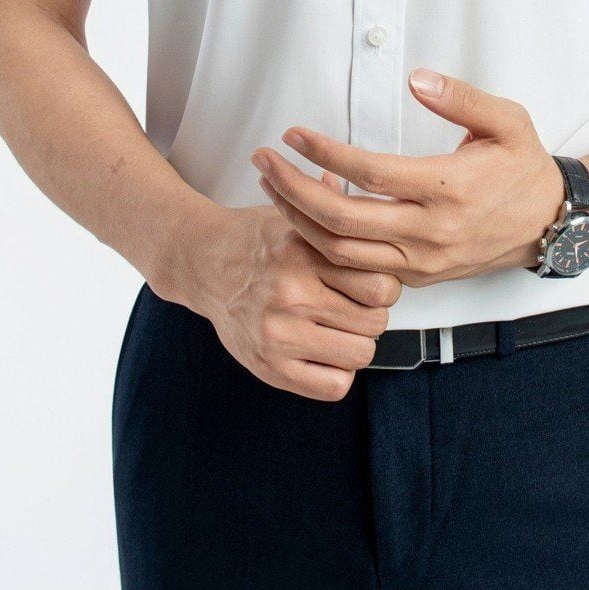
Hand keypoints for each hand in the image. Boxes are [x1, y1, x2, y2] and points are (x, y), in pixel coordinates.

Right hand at [173, 190, 402, 399]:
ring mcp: (279, 334)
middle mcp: (291, 294)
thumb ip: (333, 215)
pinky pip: (334, 387)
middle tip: (356, 307)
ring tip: (339, 329)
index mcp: (303, 254)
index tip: (374, 284)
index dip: (386, 286)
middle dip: (373, 315)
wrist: (202, 264)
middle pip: (376, 321)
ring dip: (356, 344)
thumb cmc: (253, 242)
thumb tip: (368, 203)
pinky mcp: (269, 367)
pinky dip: (338, 374)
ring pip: (360, 354)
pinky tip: (325, 353)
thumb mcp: (293, 217)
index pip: (381, 284)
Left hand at [249, 68, 567, 288]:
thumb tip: (416, 78)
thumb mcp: (507, 120)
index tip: (294, 134)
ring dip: (298, 220)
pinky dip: (323, 246)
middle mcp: (430, 232)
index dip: (324, 155)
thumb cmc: (525, 168)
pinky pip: (357, 269)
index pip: (369, 174)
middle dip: (292, 189)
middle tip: (263, 161)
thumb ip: (460, 98)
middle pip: (341, 220)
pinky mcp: (417, 277)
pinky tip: (305, 216)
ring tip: (272, 186)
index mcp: (450, 189)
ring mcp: (421, 261)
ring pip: (341, 252)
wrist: (550, 225)